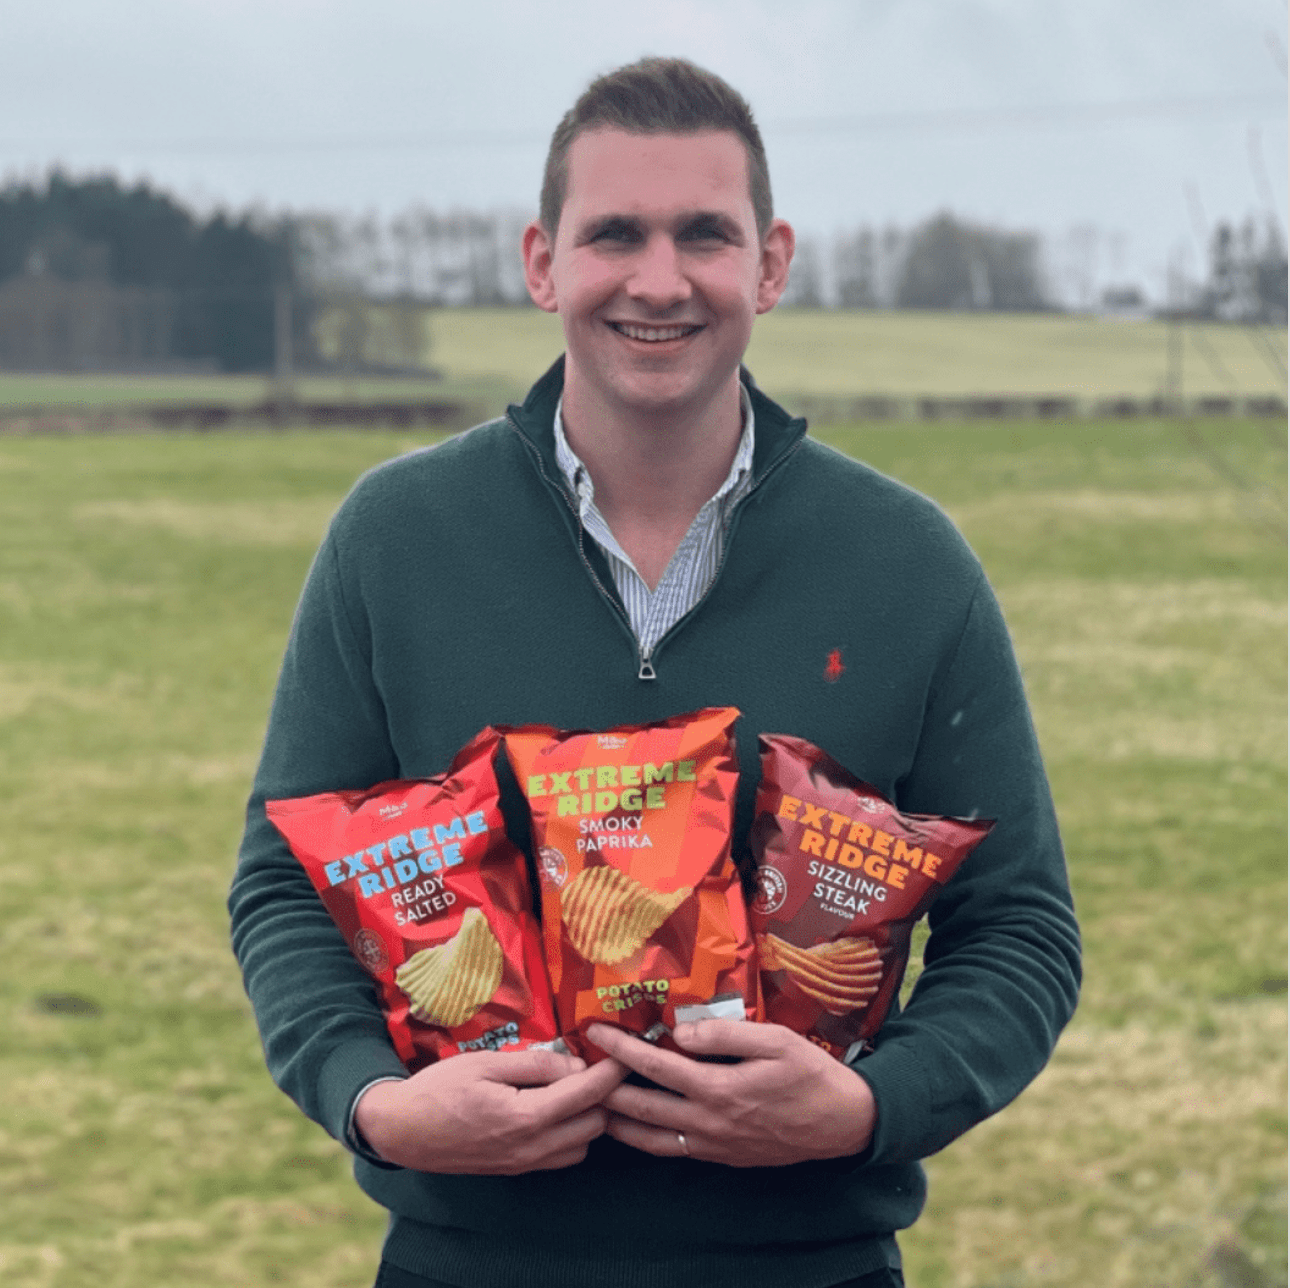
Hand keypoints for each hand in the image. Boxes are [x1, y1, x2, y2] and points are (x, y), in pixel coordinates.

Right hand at [353, 1048, 627, 1173]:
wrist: (401, 1131)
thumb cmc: (439, 1089)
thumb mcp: (485, 1063)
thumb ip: (535, 1065)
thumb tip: (575, 1065)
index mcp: (524, 1117)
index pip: (587, 1095)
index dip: (612, 1072)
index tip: (625, 1051)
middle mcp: (530, 1148)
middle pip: (594, 1124)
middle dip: (604, 1095)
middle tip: (599, 1063)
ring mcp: (524, 1163)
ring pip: (582, 1146)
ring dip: (589, 1117)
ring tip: (578, 1084)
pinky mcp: (515, 1168)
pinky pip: (561, 1157)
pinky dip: (571, 1134)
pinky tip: (556, 1107)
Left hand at [589, 1020, 875, 1167]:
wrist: (843, 1123)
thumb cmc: (810, 1073)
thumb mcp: (774, 1040)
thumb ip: (725, 1034)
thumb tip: (680, 1030)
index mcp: (717, 1088)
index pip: (654, 1066)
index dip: (620, 1048)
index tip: (595, 1029)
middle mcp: (707, 1122)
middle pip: (640, 1106)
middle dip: (604, 1085)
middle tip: (578, 1066)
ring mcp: (712, 1143)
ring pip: (649, 1137)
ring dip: (617, 1119)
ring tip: (591, 1100)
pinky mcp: (721, 1155)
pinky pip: (670, 1150)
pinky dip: (644, 1138)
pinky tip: (633, 1126)